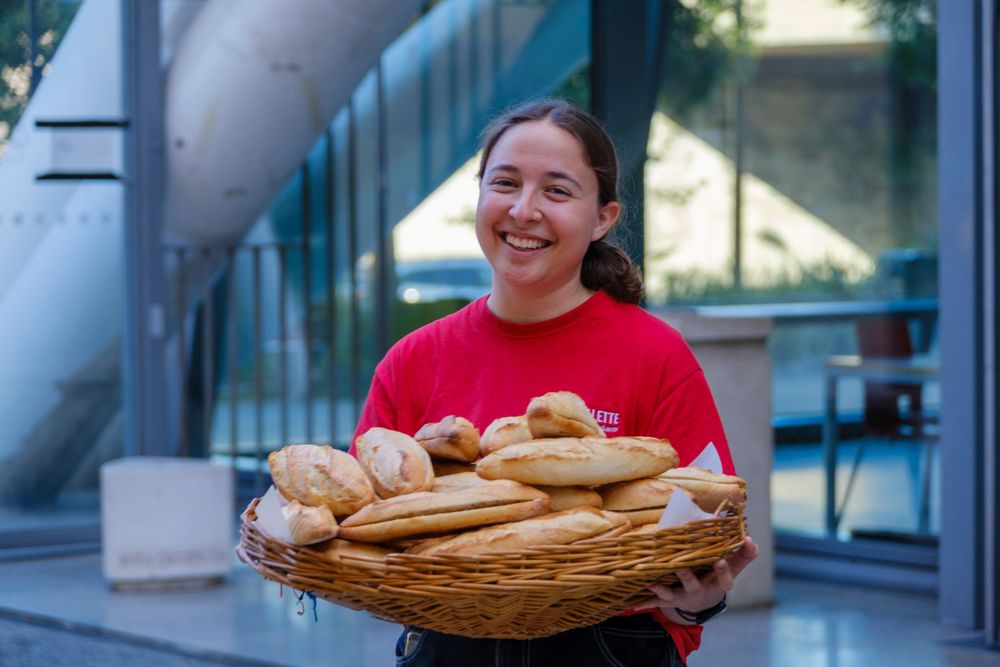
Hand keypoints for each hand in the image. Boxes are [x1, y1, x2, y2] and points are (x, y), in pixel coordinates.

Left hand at [624, 537, 757, 621]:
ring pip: (673, 594)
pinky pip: (657, 602)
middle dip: (687, 577)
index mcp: (716, 581)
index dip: (723, 570)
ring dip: (662, 590)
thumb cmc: (718, 576)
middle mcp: (700, 590)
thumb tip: (751, 538)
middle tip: (681, 567)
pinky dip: (645, 602)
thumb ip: (744, 554)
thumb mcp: (733, 568)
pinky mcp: (671, 600)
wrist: (704, 601)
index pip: (723, 577)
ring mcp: (684, 596)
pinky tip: (632, 605)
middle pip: (694, 585)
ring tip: (652, 584)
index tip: (721, 560)